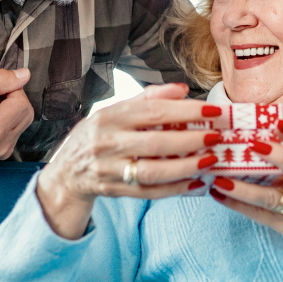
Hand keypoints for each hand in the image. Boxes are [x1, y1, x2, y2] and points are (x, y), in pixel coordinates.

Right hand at [0, 68, 34, 163]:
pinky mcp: (3, 152)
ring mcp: (5, 151)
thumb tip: (25, 74)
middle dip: (12, 99)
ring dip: (10, 109)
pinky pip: (16, 129)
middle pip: (27, 112)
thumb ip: (0, 80)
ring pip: (23, 120)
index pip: (22, 102)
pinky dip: (7, 119)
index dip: (11, 90)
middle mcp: (4, 145)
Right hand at [35, 83, 216, 239]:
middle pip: (155, 142)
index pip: (152, 110)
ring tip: (210, 161)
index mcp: (110, 116)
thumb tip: (182, 88)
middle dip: (190, 140)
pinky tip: (196, 183)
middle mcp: (107, 142)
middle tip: (216, 137)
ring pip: (153, 171)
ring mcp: (109, 169)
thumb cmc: (98, 135)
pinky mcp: (113, 191)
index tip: (213, 110)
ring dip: (186, 167)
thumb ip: (148, 98)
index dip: (185, 110)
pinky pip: (149, 193)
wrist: (66, 172)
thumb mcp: (115, 110)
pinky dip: (175, 189)